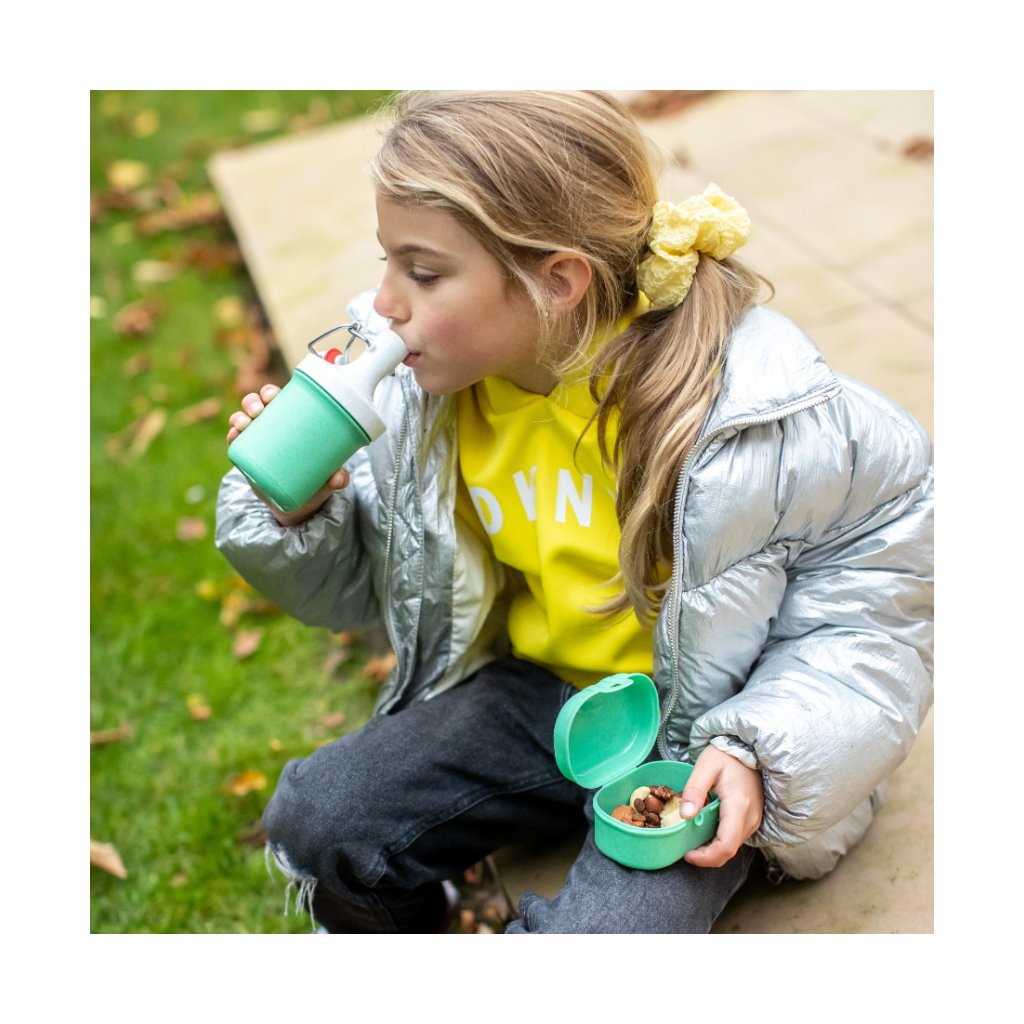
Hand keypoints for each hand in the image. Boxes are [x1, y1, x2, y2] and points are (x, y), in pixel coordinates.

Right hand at [226, 383, 349, 525]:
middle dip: (252, 401)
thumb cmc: (316, 481)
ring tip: (244, 423)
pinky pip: (236, 442)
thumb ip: (337, 479)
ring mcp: (257, 441)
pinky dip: (232, 435)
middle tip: (258, 410)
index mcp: (291, 422)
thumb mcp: (328, 479)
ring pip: (243, 420)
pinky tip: (234, 434)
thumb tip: (339, 478)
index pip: (278, 399)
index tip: (272, 395)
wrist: (298, 503)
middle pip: (257, 405)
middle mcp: (271, 427)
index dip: (270, 392)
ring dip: (239, 417)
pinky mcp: (248, 457)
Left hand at [680, 744, 762, 868]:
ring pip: (732, 846)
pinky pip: (734, 838)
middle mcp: (750, 819)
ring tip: (691, 837)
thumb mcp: (705, 766)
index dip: (706, 857)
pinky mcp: (752, 820)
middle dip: (705, 855)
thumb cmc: (726, 755)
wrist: (747, 749)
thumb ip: (695, 790)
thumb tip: (685, 815)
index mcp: (738, 807)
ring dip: (711, 848)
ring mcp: (754, 820)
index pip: (726, 845)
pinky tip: (704, 829)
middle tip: (684, 847)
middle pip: (728, 851)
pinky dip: (719, 840)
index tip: (687, 854)